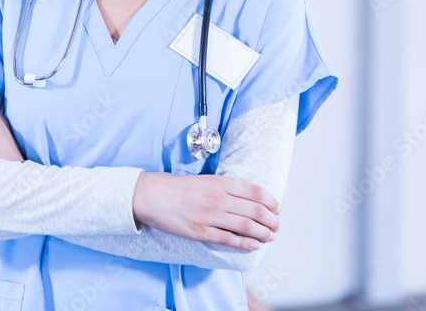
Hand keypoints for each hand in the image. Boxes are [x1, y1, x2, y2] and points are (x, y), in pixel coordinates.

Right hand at [132, 172, 279, 250]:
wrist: (149, 194)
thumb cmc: (174, 186)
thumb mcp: (203, 180)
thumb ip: (224, 187)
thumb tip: (245, 199)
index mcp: (220, 183)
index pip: (256, 192)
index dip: (272, 202)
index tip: (276, 209)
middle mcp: (218, 198)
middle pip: (256, 210)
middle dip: (272, 221)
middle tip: (275, 226)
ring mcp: (210, 216)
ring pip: (247, 226)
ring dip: (264, 233)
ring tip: (269, 237)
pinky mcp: (200, 231)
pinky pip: (229, 239)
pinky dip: (246, 243)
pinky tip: (255, 245)